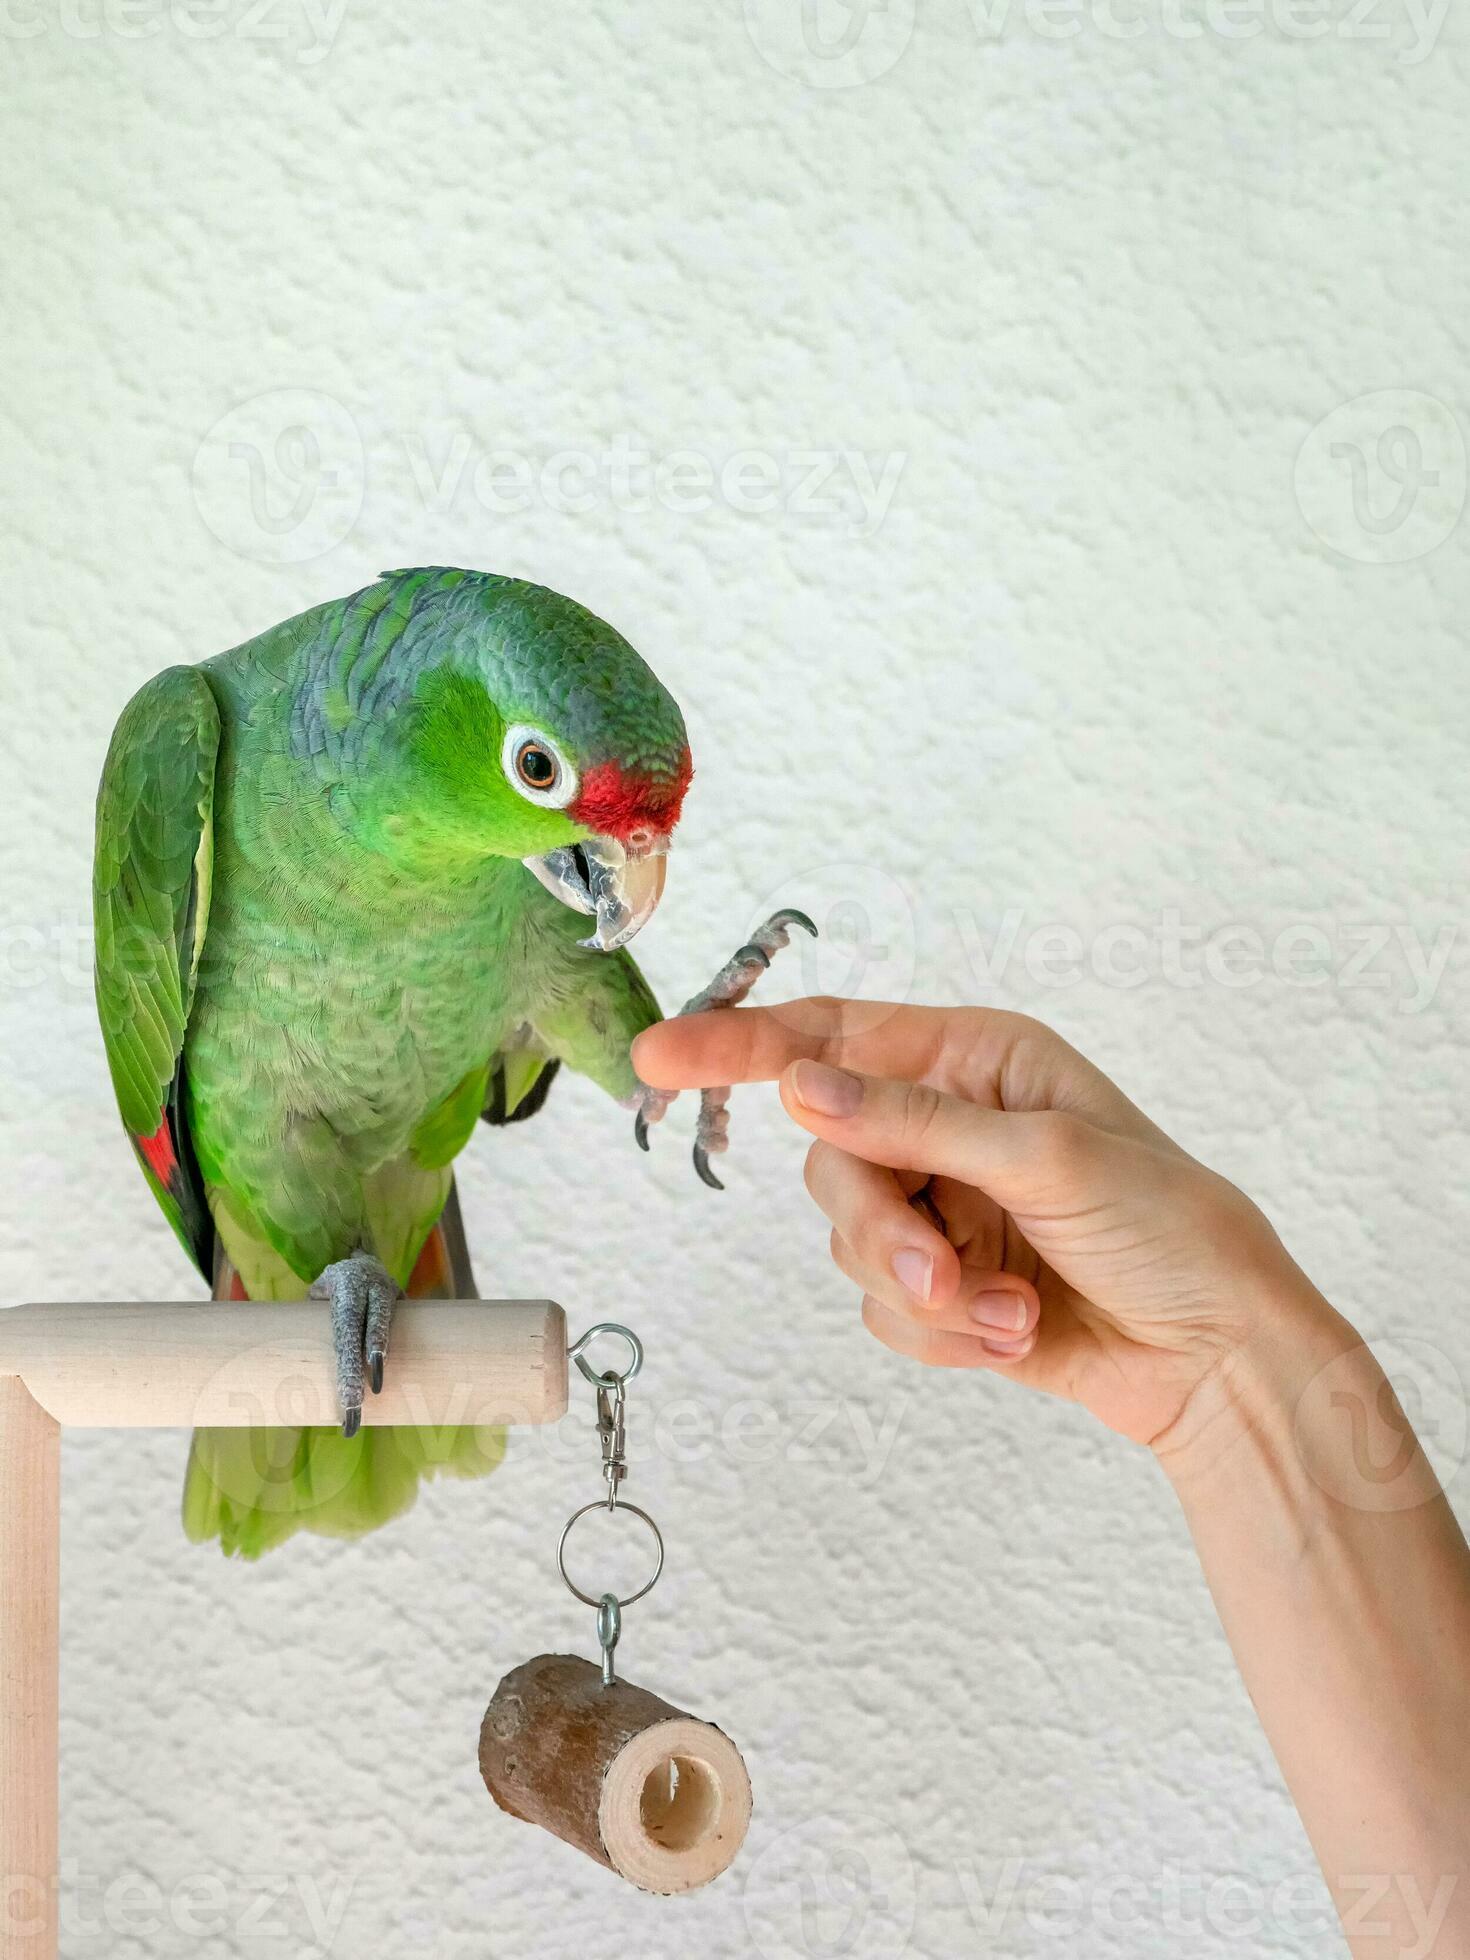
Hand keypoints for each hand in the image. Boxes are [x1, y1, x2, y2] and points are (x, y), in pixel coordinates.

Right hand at [633, 996, 1328, 1461]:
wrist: (1217, 1357)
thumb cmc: (1166, 1225)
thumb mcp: (1046, 1156)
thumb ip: (913, 1122)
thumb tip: (800, 1083)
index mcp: (973, 1061)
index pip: (833, 1039)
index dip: (740, 1044)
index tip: (659, 1058)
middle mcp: (944, 1126)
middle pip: (829, 1160)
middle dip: (882, 1230)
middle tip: (942, 1276)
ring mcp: (939, 1209)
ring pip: (849, 1244)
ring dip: (926, 1293)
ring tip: (1009, 1313)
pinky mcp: (940, 1288)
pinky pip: (880, 1310)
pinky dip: (942, 1335)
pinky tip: (1014, 1336)